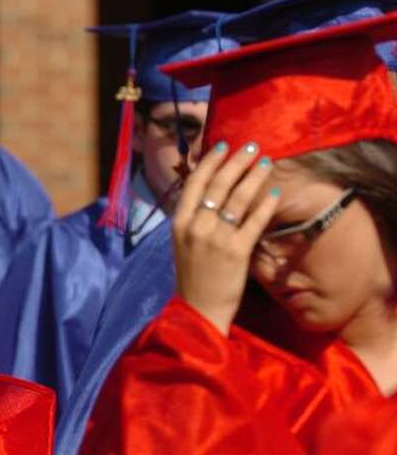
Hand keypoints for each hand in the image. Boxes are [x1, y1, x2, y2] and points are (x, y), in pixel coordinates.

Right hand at [172, 141, 278, 335]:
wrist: (197, 309)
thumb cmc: (192, 276)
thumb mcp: (183, 242)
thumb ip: (194, 218)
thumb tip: (211, 193)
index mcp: (179, 222)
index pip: (195, 183)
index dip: (210, 161)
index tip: (224, 145)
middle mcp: (195, 226)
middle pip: (219, 185)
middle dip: (237, 162)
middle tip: (253, 147)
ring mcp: (215, 238)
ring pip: (238, 199)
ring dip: (254, 177)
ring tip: (266, 163)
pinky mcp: (236, 251)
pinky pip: (254, 221)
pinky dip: (265, 204)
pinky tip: (275, 191)